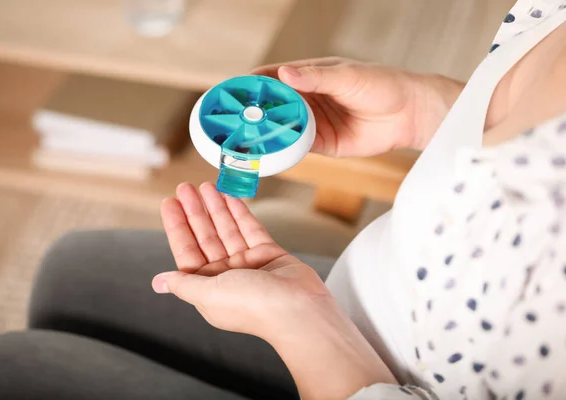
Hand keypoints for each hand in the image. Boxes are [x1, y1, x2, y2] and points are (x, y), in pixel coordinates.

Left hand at [151, 182, 329, 338]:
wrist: (298, 309)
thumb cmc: (253, 307)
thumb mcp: (208, 294)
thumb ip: (184, 284)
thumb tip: (158, 282)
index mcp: (208, 288)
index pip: (187, 252)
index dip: (177, 227)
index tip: (169, 204)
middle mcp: (226, 276)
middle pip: (205, 237)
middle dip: (194, 211)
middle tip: (185, 188)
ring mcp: (247, 264)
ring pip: (227, 229)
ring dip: (215, 207)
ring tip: (205, 186)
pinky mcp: (268, 254)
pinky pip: (250, 229)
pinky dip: (239, 212)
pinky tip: (229, 196)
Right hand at [251, 57, 463, 157]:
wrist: (409, 114)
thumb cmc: (381, 85)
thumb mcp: (347, 76)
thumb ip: (315, 78)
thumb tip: (284, 73)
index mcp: (309, 76)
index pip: (271, 78)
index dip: (250, 85)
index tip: (230, 93)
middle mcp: (306, 99)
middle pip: (271, 106)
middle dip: (250, 114)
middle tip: (229, 123)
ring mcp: (313, 122)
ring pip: (280, 128)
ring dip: (263, 135)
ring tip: (241, 142)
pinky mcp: (322, 144)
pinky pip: (297, 147)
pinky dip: (282, 150)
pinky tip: (268, 154)